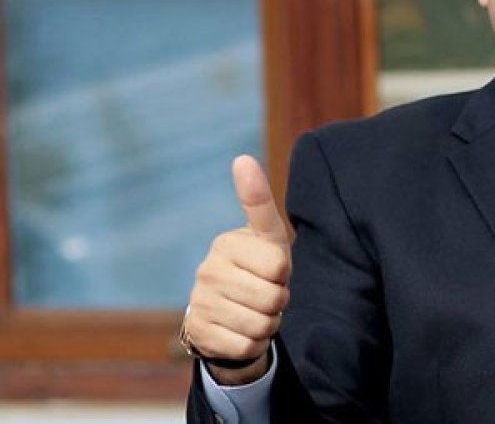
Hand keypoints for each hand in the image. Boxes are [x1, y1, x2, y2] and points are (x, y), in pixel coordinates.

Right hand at [184, 155, 291, 384]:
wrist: (229, 314)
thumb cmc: (258, 268)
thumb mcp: (267, 237)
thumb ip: (258, 201)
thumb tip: (242, 159)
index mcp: (226, 243)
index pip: (278, 264)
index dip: (284, 271)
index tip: (273, 267)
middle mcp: (208, 271)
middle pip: (274, 297)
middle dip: (279, 300)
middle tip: (266, 293)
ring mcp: (200, 303)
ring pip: (262, 324)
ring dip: (269, 323)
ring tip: (255, 310)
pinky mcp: (199, 334)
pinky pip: (248, 346)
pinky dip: (254, 343)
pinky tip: (241, 330)